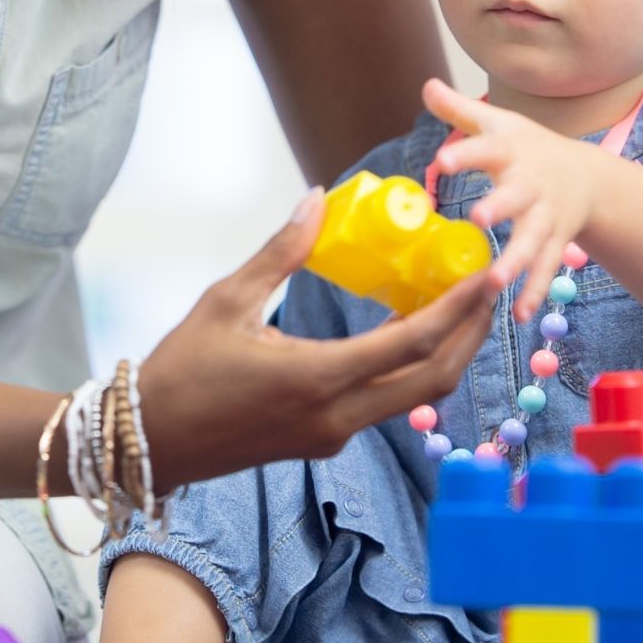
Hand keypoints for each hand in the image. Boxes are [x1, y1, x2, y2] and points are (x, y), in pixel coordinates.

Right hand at [137, 188, 497, 493]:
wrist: (150, 442)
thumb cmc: (182, 368)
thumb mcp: (226, 300)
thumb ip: (281, 252)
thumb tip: (317, 199)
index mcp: (316, 378)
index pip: (412, 344)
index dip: (459, 308)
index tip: (489, 273)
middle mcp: (337, 415)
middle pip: (434, 379)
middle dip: (472, 333)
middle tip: (491, 286)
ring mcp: (334, 433)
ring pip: (416, 396)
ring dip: (447, 351)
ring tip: (460, 302)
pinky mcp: (325, 439)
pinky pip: (387, 402)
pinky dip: (411, 365)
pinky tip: (407, 327)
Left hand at [423, 77, 595, 322]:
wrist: (588, 176)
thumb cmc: (529, 147)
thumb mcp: (498, 123)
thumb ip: (460, 110)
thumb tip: (426, 84)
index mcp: (511, 151)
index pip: (486, 148)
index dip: (465, 153)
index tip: (442, 161)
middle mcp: (531, 184)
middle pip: (517, 196)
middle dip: (500, 207)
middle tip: (478, 219)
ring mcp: (546, 216)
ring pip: (533, 240)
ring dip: (516, 262)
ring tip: (494, 283)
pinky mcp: (556, 243)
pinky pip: (545, 270)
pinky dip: (534, 292)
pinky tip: (519, 314)